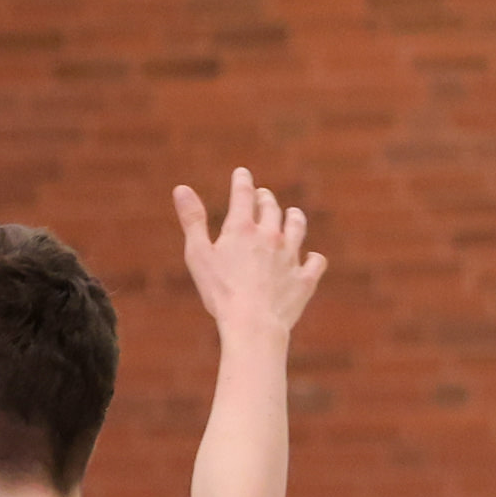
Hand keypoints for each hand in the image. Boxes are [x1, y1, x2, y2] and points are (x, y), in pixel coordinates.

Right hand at [173, 168, 324, 334]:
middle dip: (265, 199)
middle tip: (263, 196)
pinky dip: (313, 260)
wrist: (253, 323)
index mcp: (242, 228)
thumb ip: (192, 221)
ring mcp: (290, 256)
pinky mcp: (304, 279)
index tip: (242, 173)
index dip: (242, 180)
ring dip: (294, 218)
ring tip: (292, 214)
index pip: (243, 194)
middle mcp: (271, 236)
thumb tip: (180, 188)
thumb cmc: (220, 292)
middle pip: (271, 208)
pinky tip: (311, 259)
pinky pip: (315, 263)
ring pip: (297, 227)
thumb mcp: (198, 255)